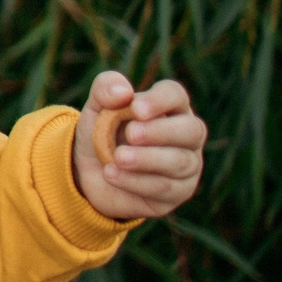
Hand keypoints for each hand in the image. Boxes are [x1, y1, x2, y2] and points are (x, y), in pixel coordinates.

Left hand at [72, 71, 205, 220]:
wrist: (89, 173)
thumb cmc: (102, 133)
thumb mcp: (96, 108)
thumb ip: (105, 89)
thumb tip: (123, 91)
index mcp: (169, 107)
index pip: (176, 95)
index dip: (160, 100)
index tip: (136, 109)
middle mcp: (187, 135)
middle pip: (191, 130)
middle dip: (159, 132)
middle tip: (130, 134)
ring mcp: (188, 165)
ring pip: (180, 162)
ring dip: (146, 159)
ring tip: (117, 157)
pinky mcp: (178, 191)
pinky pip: (165, 188)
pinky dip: (135, 181)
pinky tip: (111, 173)